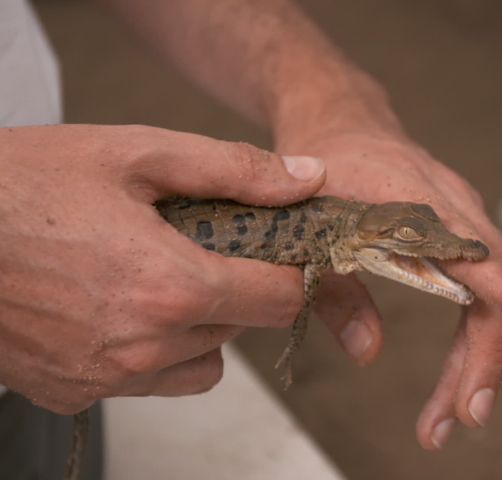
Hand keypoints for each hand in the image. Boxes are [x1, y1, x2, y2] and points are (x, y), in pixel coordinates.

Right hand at [0, 124, 324, 413]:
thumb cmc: (23, 183)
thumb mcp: (134, 154)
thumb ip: (233, 171)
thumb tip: (307, 181)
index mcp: (172, 285)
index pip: (282, 298)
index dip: (291, 269)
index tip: (279, 248)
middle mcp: (147, 346)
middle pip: (243, 327)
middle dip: (238, 287)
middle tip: (199, 244)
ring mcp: (108, 377)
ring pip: (203, 360)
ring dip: (199, 323)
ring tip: (154, 273)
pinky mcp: (75, 393)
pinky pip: (151, 380)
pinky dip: (155, 350)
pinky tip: (119, 304)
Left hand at [277, 132, 501, 448]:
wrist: (343, 119)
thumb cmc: (324, 158)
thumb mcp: (311, 217)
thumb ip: (335, 281)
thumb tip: (368, 352)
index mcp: (417, 193)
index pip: (468, 240)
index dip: (490, 279)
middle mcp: (456, 208)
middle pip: (495, 286)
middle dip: (481, 358)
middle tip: (458, 418)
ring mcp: (465, 223)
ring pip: (492, 299)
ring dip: (476, 363)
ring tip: (447, 419)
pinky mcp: (461, 238)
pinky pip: (479, 296)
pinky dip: (470, 344)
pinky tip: (456, 380)